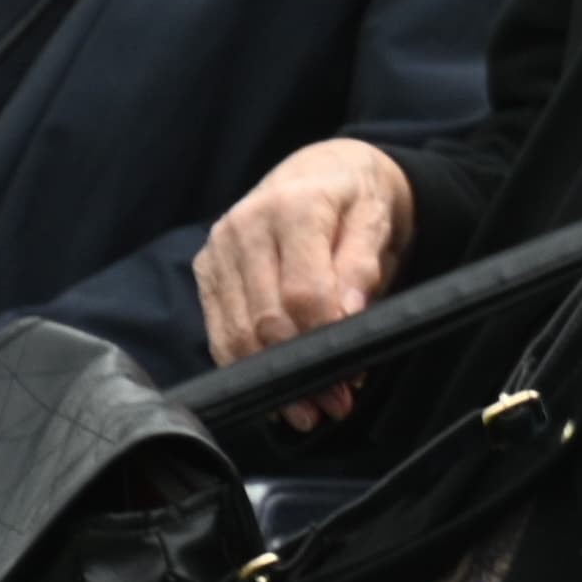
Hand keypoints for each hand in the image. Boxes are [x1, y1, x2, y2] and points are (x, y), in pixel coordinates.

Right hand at [193, 139, 416, 422]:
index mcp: (292, 208)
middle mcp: (243, 228)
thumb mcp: (376, 219)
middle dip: (302, 368)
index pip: (303, 290)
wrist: (322, 171)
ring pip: (237, 331)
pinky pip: (220, 331)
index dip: (326, 336)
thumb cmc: (356, 198)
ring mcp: (218, 251)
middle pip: (266, 317)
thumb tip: (347, 313)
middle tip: (337, 404)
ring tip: (310, 410)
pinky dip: (246, 365)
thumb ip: (362, 265)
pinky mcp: (206, 272)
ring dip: (272, 377)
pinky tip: (276, 391)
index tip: (353, 371)